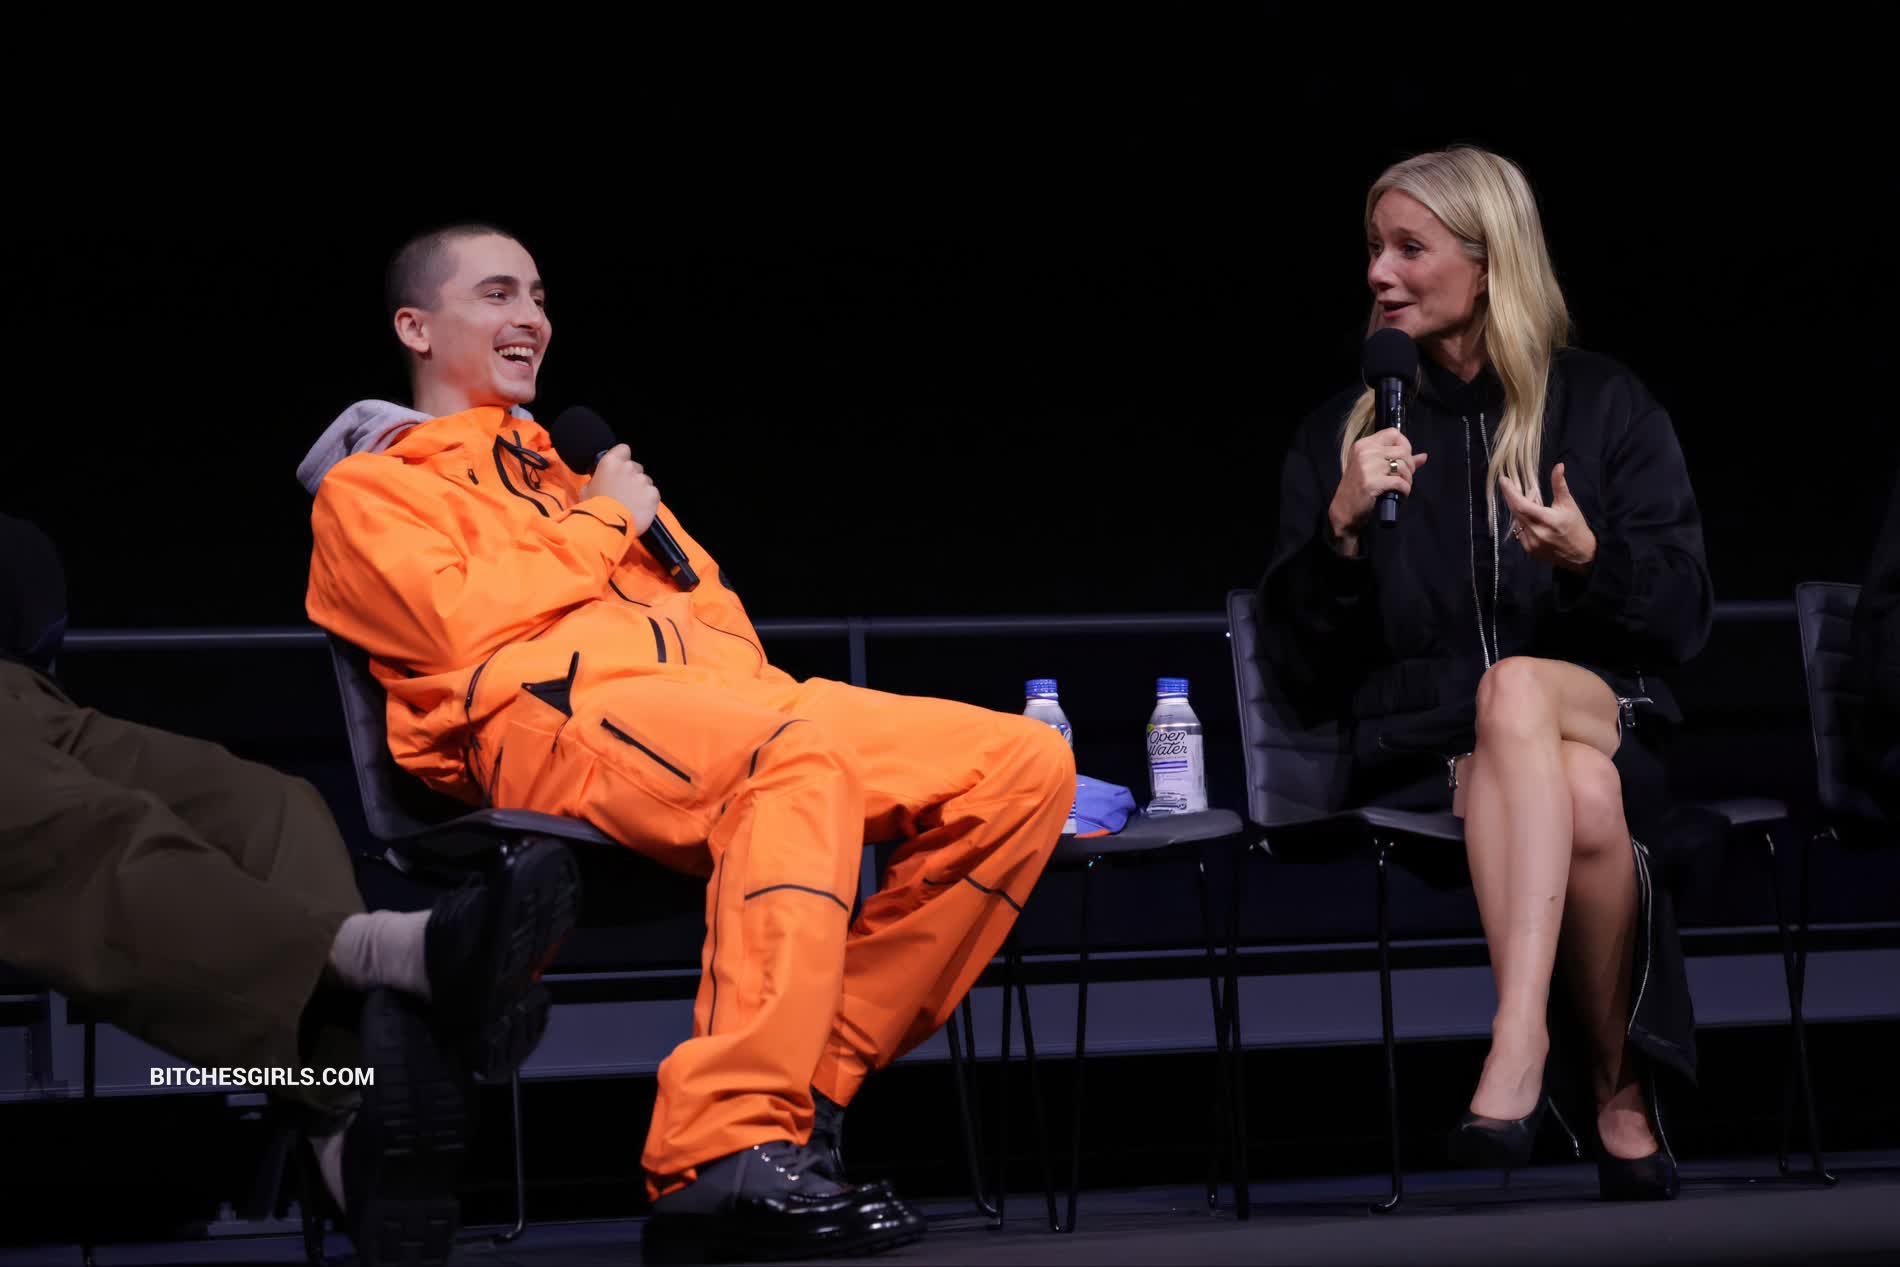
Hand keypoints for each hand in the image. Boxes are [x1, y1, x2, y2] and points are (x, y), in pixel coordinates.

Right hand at [581, 444, 660, 535]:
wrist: (607, 526)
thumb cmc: (594, 509)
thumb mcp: (586, 489)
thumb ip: (597, 479)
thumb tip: (600, 479)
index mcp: (610, 462)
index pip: (623, 449)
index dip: (622, 457)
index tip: (620, 467)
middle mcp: (628, 467)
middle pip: (636, 467)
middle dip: (631, 477)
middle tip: (624, 492)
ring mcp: (642, 480)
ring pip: (645, 481)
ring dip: (640, 489)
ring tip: (630, 504)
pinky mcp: (653, 494)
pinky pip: (653, 493)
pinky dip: (648, 500)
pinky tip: (638, 509)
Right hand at [1327, 430, 1429, 553]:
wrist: (1344, 510)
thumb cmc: (1359, 489)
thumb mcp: (1374, 469)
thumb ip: (1398, 460)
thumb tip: (1423, 457)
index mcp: (1364, 445)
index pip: (1393, 433)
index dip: (1405, 445)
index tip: (1404, 459)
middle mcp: (1365, 452)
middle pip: (1402, 450)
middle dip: (1410, 466)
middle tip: (1405, 478)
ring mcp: (1367, 467)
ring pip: (1403, 466)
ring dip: (1408, 479)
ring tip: (1402, 487)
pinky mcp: (1372, 482)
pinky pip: (1400, 482)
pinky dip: (1405, 490)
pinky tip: (1400, 494)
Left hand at [1500, 463, 1595, 572]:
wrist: (1581, 553)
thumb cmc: (1576, 526)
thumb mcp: (1569, 504)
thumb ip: (1559, 485)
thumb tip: (1558, 466)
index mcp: (1548, 520)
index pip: (1522, 505)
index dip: (1510, 492)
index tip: (1503, 480)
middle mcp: (1537, 533)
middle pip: (1516, 512)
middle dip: (1512, 498)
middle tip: (1512, 487)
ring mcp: (1531, 544)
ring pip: (1516, 522)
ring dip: (1518, 510)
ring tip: (1528, 502)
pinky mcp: (1529, 551)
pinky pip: (1519, 532)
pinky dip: (1521, 522)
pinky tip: (1530, 517)